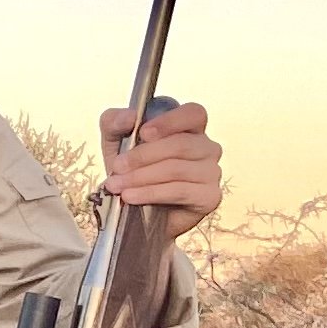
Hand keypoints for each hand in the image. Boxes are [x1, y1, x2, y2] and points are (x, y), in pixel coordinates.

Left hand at [99, 99, 221, 233]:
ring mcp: (211, 172)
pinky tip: (130, 196)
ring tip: (116, 185)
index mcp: (190, 128)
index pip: (193, 114)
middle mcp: (207, 147)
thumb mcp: (115, 142)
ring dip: (141, 177)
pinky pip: (180, 191)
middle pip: (180, 144)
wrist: (138, 213)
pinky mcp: (209, 197)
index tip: (143, 133)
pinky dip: (150, 193)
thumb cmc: (132, 170)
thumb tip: (129, 117)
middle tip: (117, 167)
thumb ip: (115, 122)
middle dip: (143, 156)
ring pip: (177, 169)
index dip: (170, 121)